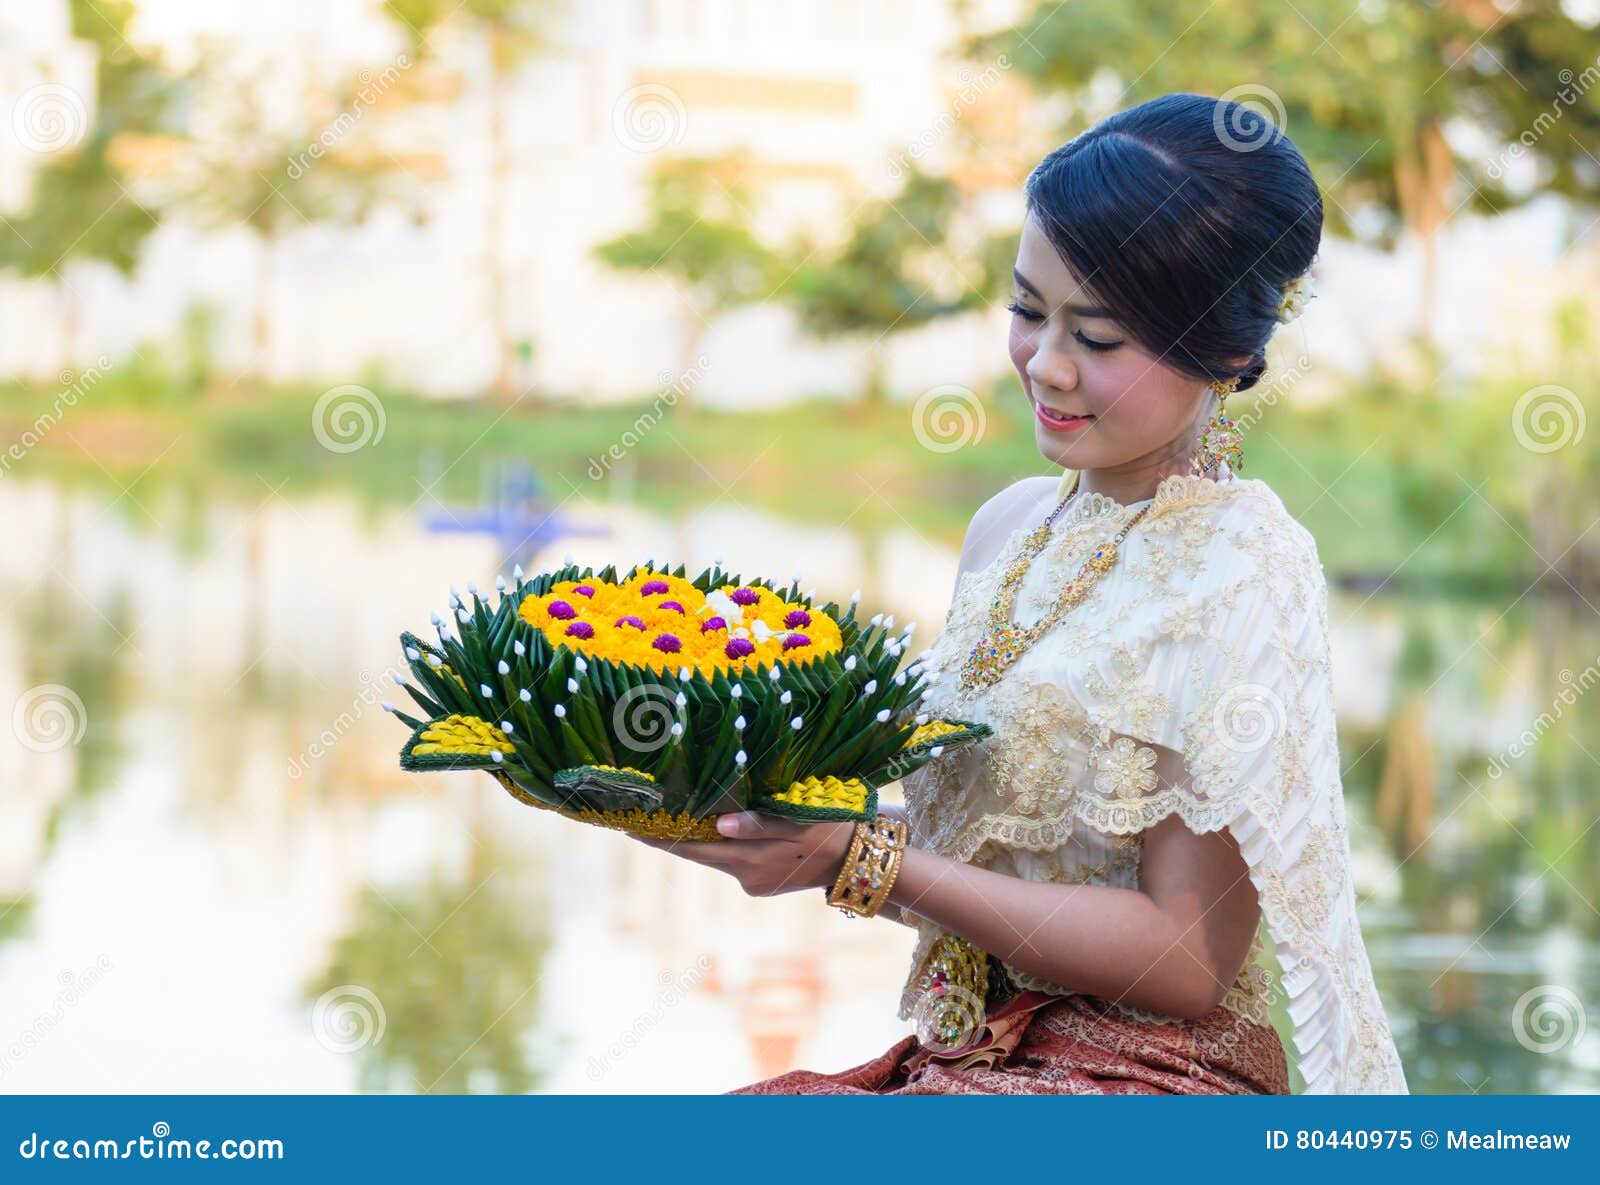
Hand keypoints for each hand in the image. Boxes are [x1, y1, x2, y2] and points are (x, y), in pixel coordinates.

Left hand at [629, 812, 855, 898]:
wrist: (859, 861)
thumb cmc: (830, 828)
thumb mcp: (798, 819)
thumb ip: (759, 823)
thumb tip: (719, 825)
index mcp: (750, 859)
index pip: (692, 847)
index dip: (660, 838)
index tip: (629, 826)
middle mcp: (745, 875)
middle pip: (696, 854)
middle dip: (666, 838)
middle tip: (633, 820)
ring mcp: (753, 882)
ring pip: (715, 856)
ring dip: (694, 840)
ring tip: (668, 817)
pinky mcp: (761, 884)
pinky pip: (734, 861)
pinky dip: (722, 846)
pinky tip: (717, 828)